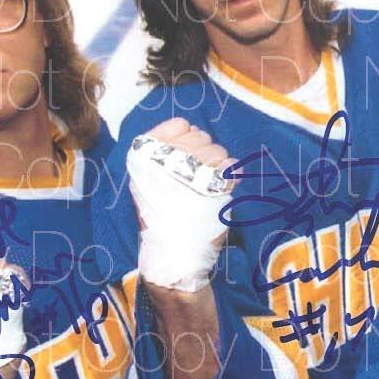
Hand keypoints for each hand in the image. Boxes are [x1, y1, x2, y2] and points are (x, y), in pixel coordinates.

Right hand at [128, 118, 237, 292]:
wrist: (172, 253)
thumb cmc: (161, 216)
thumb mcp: (148, 182)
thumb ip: (162, 153)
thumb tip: (190, 130)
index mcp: (146, 157)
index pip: (178, 125)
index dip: (187, 135)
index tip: (186, 154)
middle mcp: (166, 162)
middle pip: (199, 136)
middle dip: (204, 150)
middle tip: (199, 173)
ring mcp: (190, 175)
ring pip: (217, 150)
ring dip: (218, 163)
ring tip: (207, 184)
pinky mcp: (212, 191)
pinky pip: (231, 168)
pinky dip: (231, 175)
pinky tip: (222, 188)